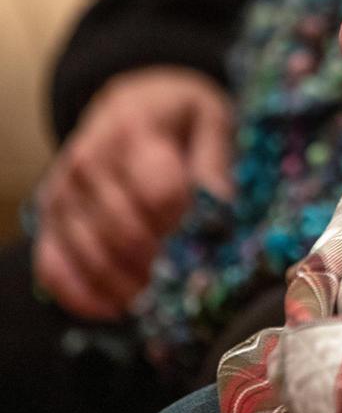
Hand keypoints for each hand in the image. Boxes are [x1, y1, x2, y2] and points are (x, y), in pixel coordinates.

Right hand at [34, 67, 232, 318]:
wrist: (130, 104)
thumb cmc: (178, 116)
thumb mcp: (211, 120)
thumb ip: (215, 163)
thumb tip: (222, 210)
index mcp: (134, 131)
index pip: (160, 193)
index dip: (187, 224)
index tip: (209, 238)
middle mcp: (88, 162)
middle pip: (125, 232)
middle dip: (161, 263)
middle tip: (190, 280)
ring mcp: (62, 193)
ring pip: (91, 255)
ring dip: (127, 286)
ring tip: (161, 299)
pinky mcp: (48, 219)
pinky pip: (53, 267)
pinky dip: (82, 295)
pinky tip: (116, 308)